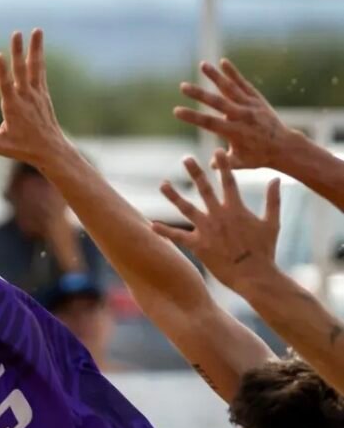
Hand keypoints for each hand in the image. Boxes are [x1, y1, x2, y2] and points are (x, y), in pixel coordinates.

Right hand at [0, 30, 70, 169]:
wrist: (51, 151)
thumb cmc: (23, 149)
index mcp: (13, 108)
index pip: (6, 86)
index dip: (2, 71)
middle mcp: (26, 97)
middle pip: (21, 70)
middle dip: (18, 51)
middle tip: (16, 33)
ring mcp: (37, 94)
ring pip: (35, 66)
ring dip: (35, 48)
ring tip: (36, 30)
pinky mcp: (43, 94)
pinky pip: (40, 72)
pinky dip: (39, 58)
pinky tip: (38, 48)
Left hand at [151, 150, 280, 291]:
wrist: (255, 276)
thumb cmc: (265, 251)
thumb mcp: (272, 223)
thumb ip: (273, 200)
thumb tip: (276, 179)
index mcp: (237, 209)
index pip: (229, 182)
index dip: (224, 166)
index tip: (217, 151)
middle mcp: (219, 216)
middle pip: (205, 189)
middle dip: (195, 173)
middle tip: (186, 158)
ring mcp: (207, 230)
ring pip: (186, 208)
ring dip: (174, 196)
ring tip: (163, 185)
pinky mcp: (198, 245)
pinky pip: (178, 236)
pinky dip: (165, 231)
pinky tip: (152, 224)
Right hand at [174, 59, 294, 168]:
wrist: (285, 147)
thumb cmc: (259, 157)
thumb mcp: (239, 163)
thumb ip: (223, 162)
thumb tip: (209, 163)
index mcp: (235, 132)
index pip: (209, 123)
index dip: (192, 117)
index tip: (176, 111)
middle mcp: (242, 116)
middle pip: (217, 102)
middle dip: (199, 94)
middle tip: (183, 86)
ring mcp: (250, 106)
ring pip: (230, 88)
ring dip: (216, 76)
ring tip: (202, 64)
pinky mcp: (256, 99)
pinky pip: (243, 84)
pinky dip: (233, 73)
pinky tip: (223, 62)